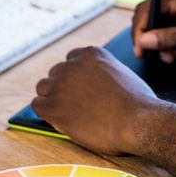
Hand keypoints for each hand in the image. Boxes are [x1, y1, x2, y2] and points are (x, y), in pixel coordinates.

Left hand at [32, 46, 161, 155]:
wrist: (137, 122)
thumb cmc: (137, 103)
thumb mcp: (122, 73)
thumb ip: (104, 71)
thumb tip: (97, 80)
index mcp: (90, 54)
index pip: (71, 59)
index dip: (75, 76)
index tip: (80, 88)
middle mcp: (73, 65)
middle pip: (56, 73)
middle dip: (63, 86)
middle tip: (74, 103)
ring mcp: (61, 85)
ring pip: (43, 87)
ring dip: (51, 98)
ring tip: (65, 111)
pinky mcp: (54, 107)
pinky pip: (38, 105)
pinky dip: (45, 112)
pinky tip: (58, 119)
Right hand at [131, 0, 175, 61]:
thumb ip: (172, 38)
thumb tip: (144, 40)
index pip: (147, 8)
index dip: (140, 29)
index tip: (140, 50)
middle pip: (150, 16)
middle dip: (149, 38)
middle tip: (152, 58)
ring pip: (158, 25)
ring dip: (159, 43)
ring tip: (169, 58)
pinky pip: (169, 29)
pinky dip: (168, 43)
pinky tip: (175, 55)